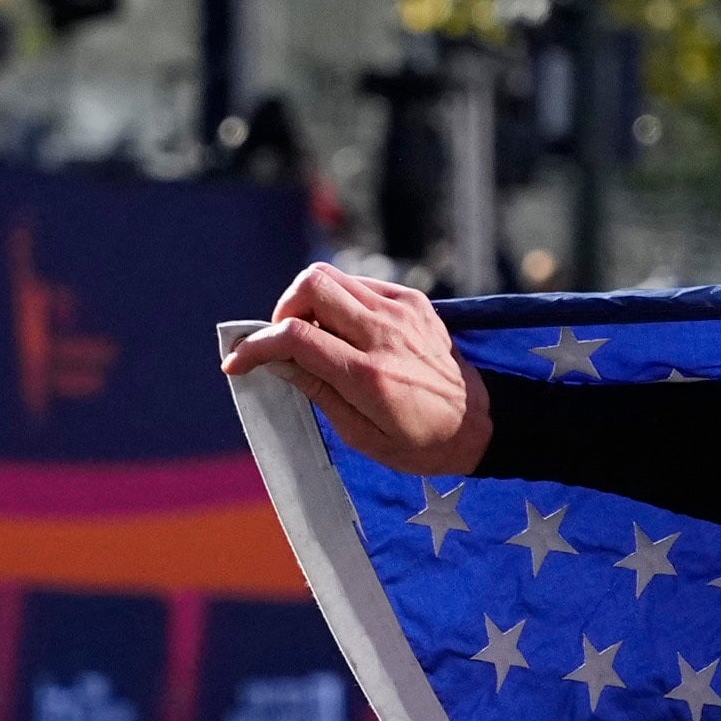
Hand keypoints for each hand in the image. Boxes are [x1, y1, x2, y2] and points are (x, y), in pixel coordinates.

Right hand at [221, 264, 493, 475]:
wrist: (482, 426)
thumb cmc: (421, 442)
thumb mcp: (362, 435)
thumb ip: (316, 390)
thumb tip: (274, 358)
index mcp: (369, 375)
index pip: (296, 336)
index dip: (256, 345)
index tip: (238, 362)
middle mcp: (385, 334)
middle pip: (311, 285)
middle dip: (284, 310)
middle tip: (287, 343)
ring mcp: (403, 312)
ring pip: (332, 277)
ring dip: (309, 303)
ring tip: (316, 338)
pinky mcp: (414, 302)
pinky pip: (359, 284)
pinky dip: (341, 301)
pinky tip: (347, 331)